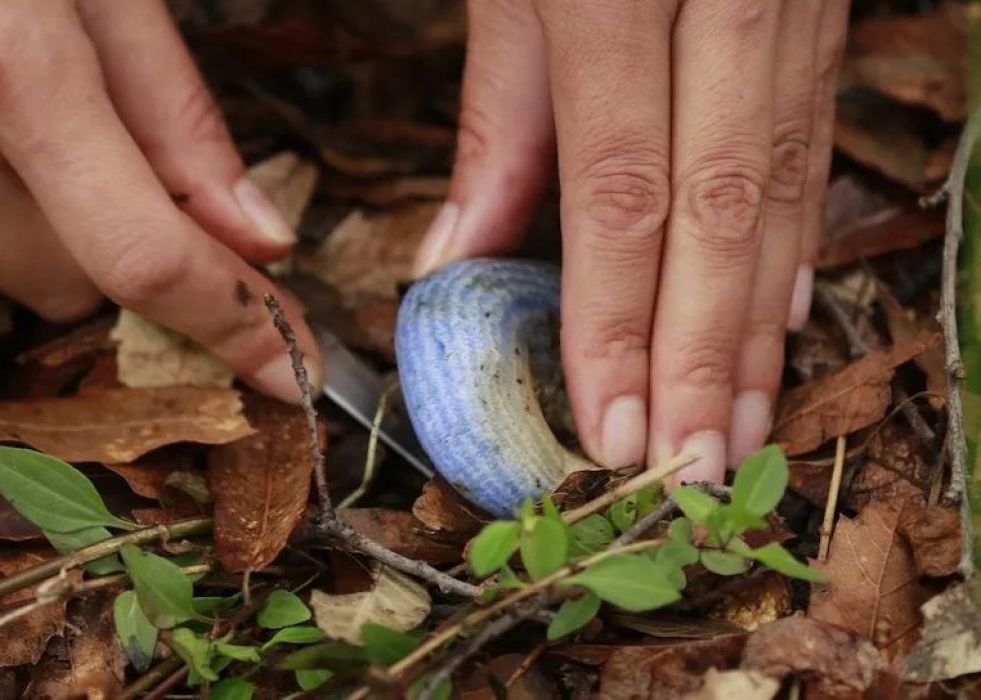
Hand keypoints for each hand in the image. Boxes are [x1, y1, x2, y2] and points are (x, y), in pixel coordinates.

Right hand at [0, 0, 320, 401]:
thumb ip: (176, 112)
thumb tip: (257, 238)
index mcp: (8, 70)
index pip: (143, 256)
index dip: (230, 321)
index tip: (290, 369)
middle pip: (74, 285)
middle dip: (116, 244)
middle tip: (106, 146)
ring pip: (2, 267)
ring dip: (35, 218)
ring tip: (0, 96)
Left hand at [414, 0, 851, 481]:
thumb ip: (497, 114)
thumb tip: (459, 261)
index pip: (621, 189)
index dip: (615, 321)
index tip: (609, 426)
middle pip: (717, 206)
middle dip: (700, 350)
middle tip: (691, 467)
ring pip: (778, 179)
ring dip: (756, 315)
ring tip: (735, 417)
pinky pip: (811, 131)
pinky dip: (791, 233)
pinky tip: (778, 310)